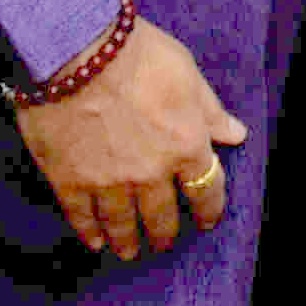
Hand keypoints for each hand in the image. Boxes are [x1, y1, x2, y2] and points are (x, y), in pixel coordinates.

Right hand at [15, 19, 244, 259]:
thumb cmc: (140, 55)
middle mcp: (150, 173)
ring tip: (129, 251)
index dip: (210, 208)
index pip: (206, 188)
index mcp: (186, 145)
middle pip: (162, 214)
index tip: (207, 220)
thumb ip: (210, 111)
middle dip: (165, 232)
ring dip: (128, 241)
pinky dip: (90, 232)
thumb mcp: (189, 76)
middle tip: (163, 242)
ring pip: (122, 223)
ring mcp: (108, 182)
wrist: (78, 54)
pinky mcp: (70, 182)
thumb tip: (235, 134)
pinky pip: (82, 217)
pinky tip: (95, 241)